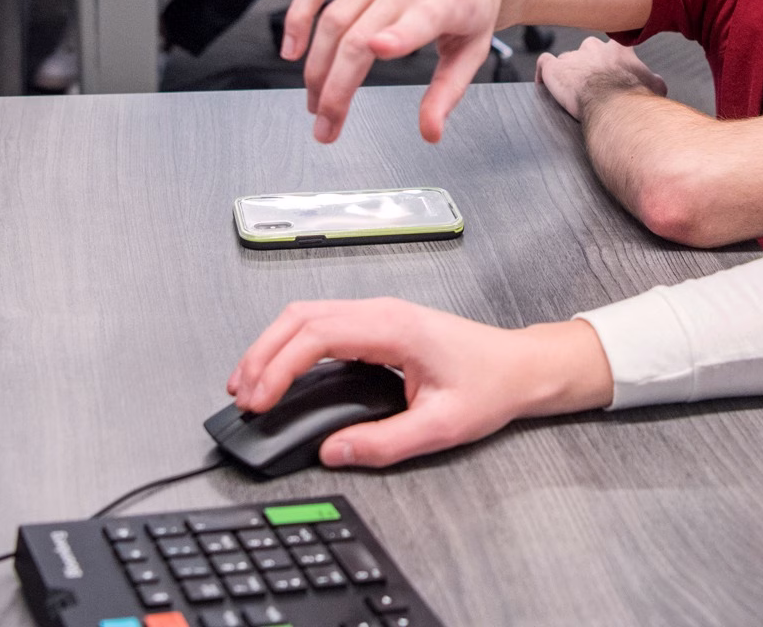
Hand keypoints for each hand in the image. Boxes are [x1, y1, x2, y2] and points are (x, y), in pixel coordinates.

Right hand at [228, 300, 612, 467]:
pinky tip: (281, 373)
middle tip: (242, 396)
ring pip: (306, 316)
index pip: (316, 335)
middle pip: (300, 317)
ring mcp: (378, 314)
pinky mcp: (377, 324)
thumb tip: (333, 451)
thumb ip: (383, 443)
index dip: (279, 367)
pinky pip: (321, 324)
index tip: (260, 400)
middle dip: (262, 354)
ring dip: (272, 347)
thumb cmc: (490, 386)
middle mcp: (381, 311)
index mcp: (393, 327)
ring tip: (250, 385)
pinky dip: (291, 346)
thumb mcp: (440, 427)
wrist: (520, 367)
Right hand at [285, 0, 527, 142]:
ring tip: (314, 98)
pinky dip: (298, 15)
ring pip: (333, 17)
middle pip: (358, 37)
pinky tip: (293, 47)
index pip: (418, 19)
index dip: (397, 36)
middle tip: (324, 123)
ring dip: (316, 65)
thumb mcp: (476, 44)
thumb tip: (430, 132)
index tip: (379, 51)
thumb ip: (450, 90)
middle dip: (334, 88)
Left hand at [536, 37, 665, 120]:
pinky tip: (545, 82)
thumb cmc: (636, 99)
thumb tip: (656, 83)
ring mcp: (572, 56)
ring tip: (570, 90)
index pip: (612, 45)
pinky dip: (544, 72)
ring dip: (568, 72)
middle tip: (591, 84)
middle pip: (587, 50)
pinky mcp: (555, 68)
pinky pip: (544, 63)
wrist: (616, 108)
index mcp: (618, 49)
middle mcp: (594, 48)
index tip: (610, 67)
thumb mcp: (656, 86)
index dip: (610, 58)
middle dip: (588, 64)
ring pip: (567, 59)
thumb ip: (653, 79)